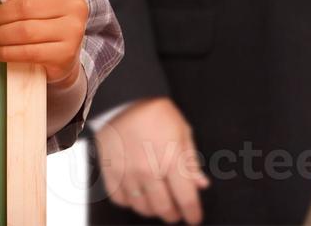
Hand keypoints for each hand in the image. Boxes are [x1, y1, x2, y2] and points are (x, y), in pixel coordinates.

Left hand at [0, 0, 88, 86]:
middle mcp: (76, 5)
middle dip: (2, 14)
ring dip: (1, 34)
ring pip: (25, 30)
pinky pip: (28, 52)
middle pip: (27, 5)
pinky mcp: (66, 53)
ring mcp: (73, 30)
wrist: (66, 51)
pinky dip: (7, 52)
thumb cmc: (49, 18)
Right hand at [94, 97, 208, 223]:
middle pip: (164, 208)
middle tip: (176, 211)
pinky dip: (129, 201)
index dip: (193, 213)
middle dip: (173, 214)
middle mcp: (149, 170)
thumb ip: (191, 161)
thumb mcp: (182, 131)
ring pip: (142, 207)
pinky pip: (120, 198)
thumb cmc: (156, 111)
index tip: (194, 217)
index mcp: (171, 160)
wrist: (123, 97)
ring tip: (156, 201)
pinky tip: (136, 193)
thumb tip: (201, 184)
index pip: (186, 200)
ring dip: (152, 209)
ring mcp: (127, 172)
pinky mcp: (110, 170)